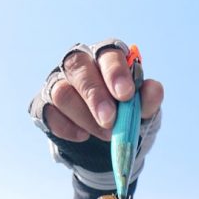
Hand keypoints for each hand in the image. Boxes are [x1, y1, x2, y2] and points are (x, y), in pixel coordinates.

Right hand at [30, 40, 163, 141]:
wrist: (106, 145)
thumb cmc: (126, 118)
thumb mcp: (142, 113)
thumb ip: (147, 101)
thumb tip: (155, 90)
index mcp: (107, 57)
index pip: (108, 53)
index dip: (115, 72)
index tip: (125, 95)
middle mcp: (79, 63)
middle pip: (78, 66)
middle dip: (95, 96)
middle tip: (109, 121)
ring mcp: (58, 82)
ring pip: (62, 92)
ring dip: (85, 117)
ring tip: (104, 134)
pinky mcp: (44, 105)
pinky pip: (49, 113)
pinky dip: (67, 128)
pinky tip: (83, 136)